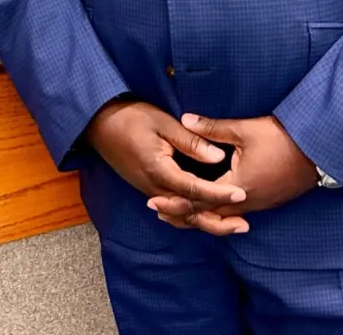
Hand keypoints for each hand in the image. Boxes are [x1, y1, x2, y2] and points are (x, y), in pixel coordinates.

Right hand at [85, 100, 247, 222]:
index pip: (195, 190)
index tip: (242, 194)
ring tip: (231, 225)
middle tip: (244, 225)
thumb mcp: (162, 123)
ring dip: (206, 222)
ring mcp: (149, 190)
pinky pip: (173, 209)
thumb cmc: (130, 117)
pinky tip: (204, 214)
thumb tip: (218, 157)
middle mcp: (154, 188)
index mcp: (159, 171)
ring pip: (181, 216)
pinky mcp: (147, 187)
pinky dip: (191, 216)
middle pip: (190, 213)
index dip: (220, 194)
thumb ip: (190, 141)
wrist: (98, 123)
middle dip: (218, 221)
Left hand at [147, 115, 318, 236]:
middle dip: (182, 212)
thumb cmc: (282, 139)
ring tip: (177, 208)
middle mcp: (246, 203)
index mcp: (237, 188)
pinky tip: (208, 200)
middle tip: (157, 209)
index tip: (153, 201)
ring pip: (221, 215)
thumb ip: (212, 128)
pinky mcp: (265, 200)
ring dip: (198, 212)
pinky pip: (234, 211)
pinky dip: (215, 209)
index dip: (175, 203)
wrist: (319, 151)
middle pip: (207, 215)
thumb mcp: (244, 130)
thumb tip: (184, 119)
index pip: (198, 202)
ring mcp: (257, 204)